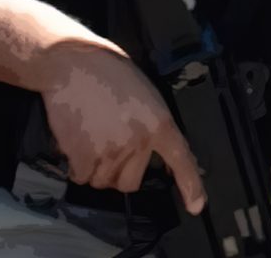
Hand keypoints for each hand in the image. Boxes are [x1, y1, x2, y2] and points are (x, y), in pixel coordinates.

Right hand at [36, 38, 206, 214]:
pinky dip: (77, 166)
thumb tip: (155, 152)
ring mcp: (111, 151)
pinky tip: (77, 142)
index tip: (196, 206)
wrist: (74, 65)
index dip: (191, 186)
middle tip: (111, 145)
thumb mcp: (147, 96)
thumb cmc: (110, 74)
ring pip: (103, 181)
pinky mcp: (84, 155)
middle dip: (120, 171)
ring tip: (92, 138)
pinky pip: (82, 177)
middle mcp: (139, 142)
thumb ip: (153, 126)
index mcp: (160, 123)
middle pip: (130, 182)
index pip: (181, 159)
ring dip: (96, 169)